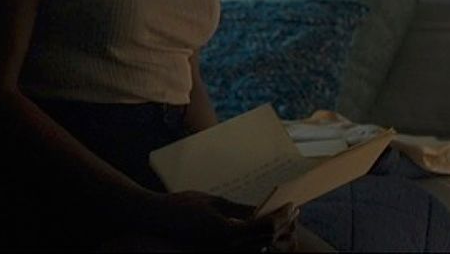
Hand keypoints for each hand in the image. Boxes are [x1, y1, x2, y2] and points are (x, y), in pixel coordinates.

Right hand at [142, 191, 298, 251]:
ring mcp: (221, 253)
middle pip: (265, 240)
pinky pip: (244, 251)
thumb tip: (262, 210)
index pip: (265, 225)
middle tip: (294, 213)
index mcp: (228, 232)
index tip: (292, 205)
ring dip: (272, 236)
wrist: (156, 219)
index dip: (281, 215)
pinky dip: (257, 241)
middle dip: (282, 226)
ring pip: (257, 249)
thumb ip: (239, 208)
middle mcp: (227, 247)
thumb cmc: (182, 205)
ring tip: (282, 222)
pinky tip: (261, 231)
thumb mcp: (213, 202)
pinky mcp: (215, 253)